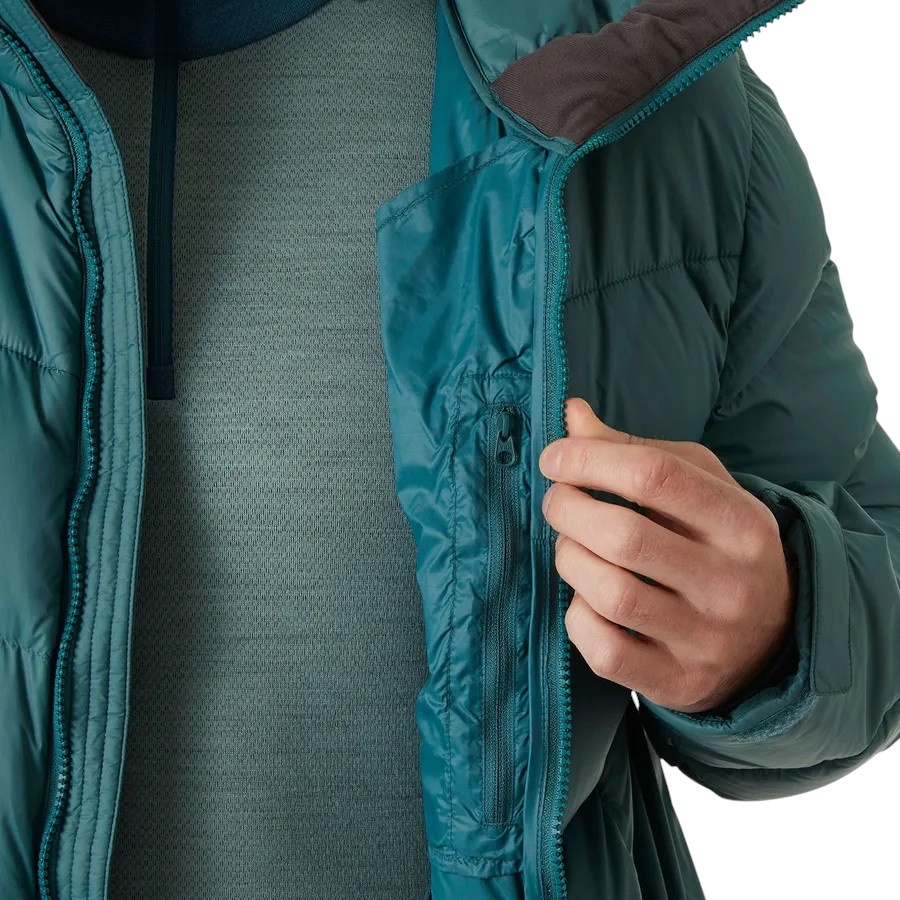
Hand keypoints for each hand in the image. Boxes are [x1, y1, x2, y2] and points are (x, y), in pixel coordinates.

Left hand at [538, 398, 797, 714]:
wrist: (774, 637)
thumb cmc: (720, 544)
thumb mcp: (700, 487)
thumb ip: (635, 449)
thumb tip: (570, 414)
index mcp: (741, 523)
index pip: (654, 475)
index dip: (590, 459)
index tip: (555, 457)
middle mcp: (731, 584)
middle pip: (623, 536)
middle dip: (568, 508)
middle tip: (558, 500)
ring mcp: (706, 640)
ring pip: (609, 592)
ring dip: (569, 559)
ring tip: (571, 546)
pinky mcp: (678, 682)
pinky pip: (603, 649)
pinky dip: (578, 617)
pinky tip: (586, 599)